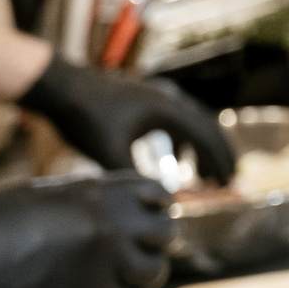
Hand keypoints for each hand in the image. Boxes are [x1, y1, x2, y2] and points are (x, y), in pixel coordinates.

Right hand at [0, 174, 176, 287]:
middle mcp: (107, 222)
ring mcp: (103, 262)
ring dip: (145, 273)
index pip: (155, 192)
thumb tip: (113, 206)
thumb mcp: (38, 195)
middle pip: (167, 231)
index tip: (147, 217)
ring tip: (124, 276)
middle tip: (142, 251)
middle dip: (158, 241)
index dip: (156, 206)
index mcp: (93, 190)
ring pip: (155, 270)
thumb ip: (82, 198)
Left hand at [18, 55, 236, 182]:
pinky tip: (176, 159)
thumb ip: (135, 176)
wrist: (61, 87)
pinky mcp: (145, 100)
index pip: (205, 135)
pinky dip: (183, 142)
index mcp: (167, 110)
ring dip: (201, 149)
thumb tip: (157, 200)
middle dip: (218, 155)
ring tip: (202, 176)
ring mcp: (158, 97)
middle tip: (227, 180)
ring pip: (192, 124)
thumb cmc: (85, 118)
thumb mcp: (108, 153)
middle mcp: (169, 99)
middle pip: (206, 127)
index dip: (219, 160)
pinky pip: (176, 122)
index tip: (228, 182)